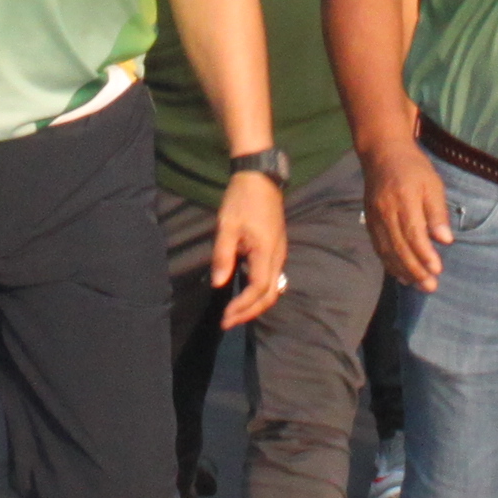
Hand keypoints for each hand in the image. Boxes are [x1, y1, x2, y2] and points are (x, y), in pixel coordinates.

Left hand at [212, 172, 289, 327]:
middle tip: (228, 322)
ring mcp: (280, 252)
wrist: (260, 176)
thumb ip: (223, 256)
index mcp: (266, 252)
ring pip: (273, 288)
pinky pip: (272, 278)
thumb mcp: (227, 226)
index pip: (258, 289)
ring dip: (255, 304)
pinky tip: (245, 293)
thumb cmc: (241, 199)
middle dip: (250, 311)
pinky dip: (259, 292)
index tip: (225, 315)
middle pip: (270, 294)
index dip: (243, 306)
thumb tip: (218, 283)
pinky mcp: (277, 248)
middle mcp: (278, 256)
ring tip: (235, 312)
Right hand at [363, 138, 449, 293]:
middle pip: (399, 247)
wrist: (382, 154)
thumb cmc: (413, 168)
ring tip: (418, 285)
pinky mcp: (369, 222)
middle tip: (430, 287)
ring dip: (403, 271)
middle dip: (415, 270)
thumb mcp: (433, 184)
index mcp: (403, 199)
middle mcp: (386, 212)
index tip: (437, 270)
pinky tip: (400, 274)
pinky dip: (389, 263)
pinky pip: (379, 247)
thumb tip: (445, 240)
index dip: (424, 255)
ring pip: (387, 251)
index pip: (413, 233)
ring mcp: (375, 218)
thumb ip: (437, 212)